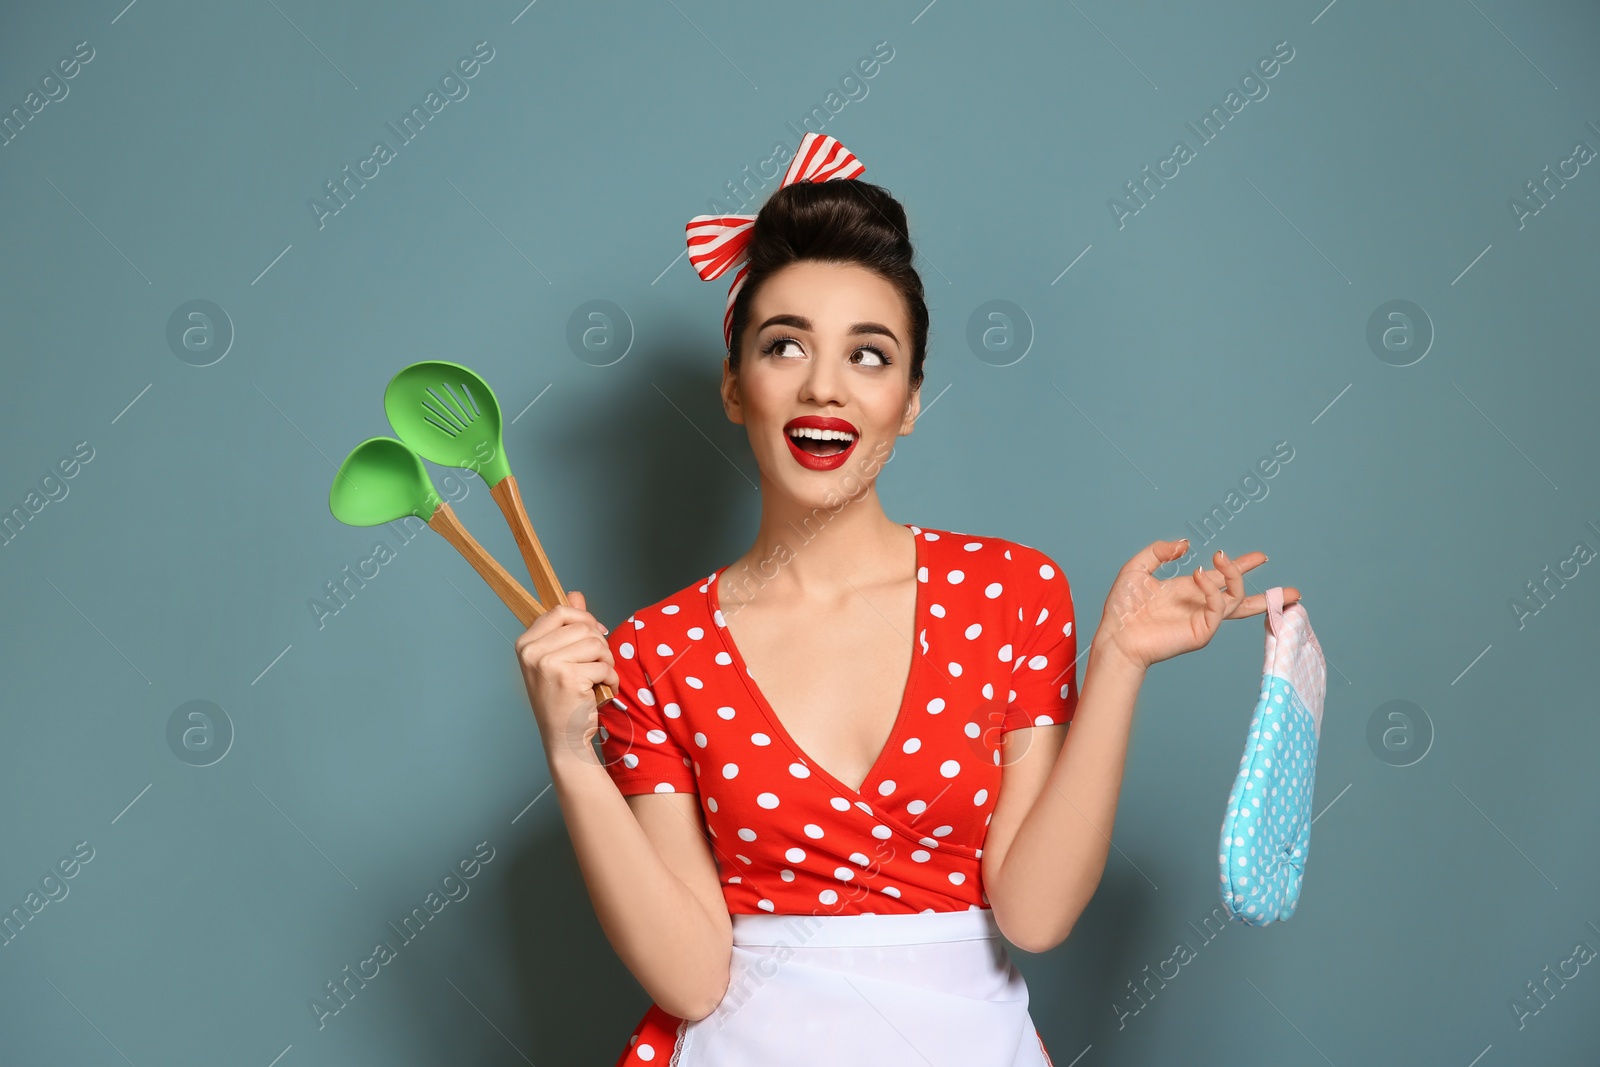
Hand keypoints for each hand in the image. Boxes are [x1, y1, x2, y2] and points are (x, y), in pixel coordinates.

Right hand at [514, 590, 619, 766]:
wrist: (563, 739)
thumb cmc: (562, 700)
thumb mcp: (560, 659)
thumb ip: (567, 625)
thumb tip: (575, 594)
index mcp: (525, 644)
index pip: (560, 610)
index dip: (584, 620)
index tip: (594, 635)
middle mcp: (532, 652)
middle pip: (583, 626)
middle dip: (600, 645)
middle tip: (598, 665)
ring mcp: (548, 664)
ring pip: (596, 643)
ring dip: (607, 662)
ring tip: (599, 679)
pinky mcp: (568, 677)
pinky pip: (603, 665)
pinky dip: (610, 679)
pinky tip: (602, 691)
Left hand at [1094, 539, 1301, 670]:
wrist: (1117, 636)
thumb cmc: (1122, 608)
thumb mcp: (1137, 568)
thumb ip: (1159, 551)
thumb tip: (1184, 544)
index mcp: (1187, 591)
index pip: (1220, 578)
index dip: (1239, 566)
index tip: (1260, 557)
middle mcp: (1199, 604)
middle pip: (1240, 595)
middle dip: (1263, 586)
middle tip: (1271, 566)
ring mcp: (1203, 618)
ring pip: (1237, 598)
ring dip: (1234, 575)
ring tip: (1220, 558)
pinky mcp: (1202, 631)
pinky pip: (1219, 607)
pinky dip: (1213, 589)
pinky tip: (1198, 575)